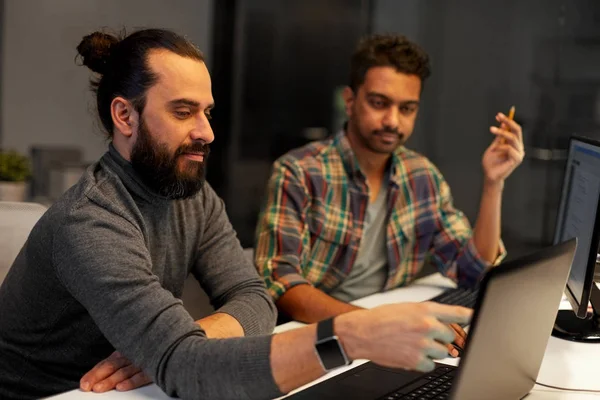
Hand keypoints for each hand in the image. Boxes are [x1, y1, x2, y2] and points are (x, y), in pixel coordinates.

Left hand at [80, 351, 151, 392]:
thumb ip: (121, 359)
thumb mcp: (135, 349)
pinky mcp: (156, 366)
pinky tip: (122, 387)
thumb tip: (100, 375)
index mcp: (127, 350)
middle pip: (112, 367)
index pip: (107, 362)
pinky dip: (132, 381)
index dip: (94, 373)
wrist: (177, 339)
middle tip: (87, 386)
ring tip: (100, 388)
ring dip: (111, 380)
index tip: (84, 383)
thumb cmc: (154, 346)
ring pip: (124, 372)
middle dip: (98, 377)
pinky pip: (143, 375)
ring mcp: (145, 360)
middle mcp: (134, 354)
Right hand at [336, 302, 471, 371]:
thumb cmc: (381, 318)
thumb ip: (427, 314)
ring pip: (443, 351)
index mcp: (425, 310)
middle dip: (441, 337)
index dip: (470, 317)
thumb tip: (445, 322)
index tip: (477, 319)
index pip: (457, 314)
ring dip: (433, 349)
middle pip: (451, 336)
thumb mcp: (407, 307)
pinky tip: (411, 353)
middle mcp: (427, 326)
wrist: (362, 332)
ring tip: (415, 343)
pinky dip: (424, 361)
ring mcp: (423, 344)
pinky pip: (431, 364)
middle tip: (426, 335)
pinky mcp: (416, 360)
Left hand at [482, 112, 524, 183]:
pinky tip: (495, 151)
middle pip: (517, 130)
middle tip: (498, 117)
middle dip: (508, 121)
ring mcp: (519, 153)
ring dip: (501, 132)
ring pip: (512, 137)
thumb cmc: (491, 162)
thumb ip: (499, 137)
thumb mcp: (494, 146)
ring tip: (492, 130)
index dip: (508, 121)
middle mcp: (519, 147)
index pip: (514, 129)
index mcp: (515, 144)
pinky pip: (509, 148)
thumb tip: (503, 123)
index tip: (498, 115)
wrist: (489, 175)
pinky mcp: (517, 160)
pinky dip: (500, 147)